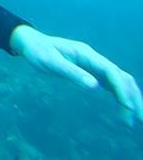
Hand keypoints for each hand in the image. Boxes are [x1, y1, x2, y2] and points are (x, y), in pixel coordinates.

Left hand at [10, 24, 142, 125]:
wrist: (30, 43)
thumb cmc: (38, 51)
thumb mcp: (50, 62)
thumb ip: (71, 73)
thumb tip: (95, 86)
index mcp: (86, 54)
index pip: (111, 71)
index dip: (122, 89)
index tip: (128, 107)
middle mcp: (94, 58)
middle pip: (121, 77)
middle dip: (133, 96)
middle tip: (141, 118)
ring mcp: (94, 64)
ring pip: (120, 80)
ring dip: (130, 97)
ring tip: (135, 119)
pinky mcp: (91, 71)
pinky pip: (111, 83)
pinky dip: (120, 95)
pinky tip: (125, 108)